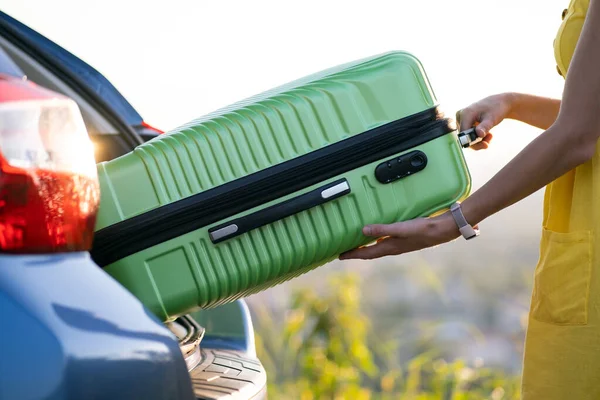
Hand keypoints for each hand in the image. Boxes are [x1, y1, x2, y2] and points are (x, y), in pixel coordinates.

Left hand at [338, 212, 460, 259]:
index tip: (339, 256)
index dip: (352, 255)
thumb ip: (382, 229)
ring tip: (356, 242)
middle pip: (370, 252)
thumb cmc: (422, 229)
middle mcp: (393, 248)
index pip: (367, 254)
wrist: (444, 230)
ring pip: (377, 247)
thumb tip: (363, 230)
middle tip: (343, 250)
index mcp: (390, 247)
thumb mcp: (401, 228)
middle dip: (356, 252)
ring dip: (366, 246)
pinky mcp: (405, 239)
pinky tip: (377, 233)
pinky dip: (377, 239)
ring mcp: (399, 245)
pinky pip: (385, 241)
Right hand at [457, 93, 513, 149]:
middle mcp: (460, 116)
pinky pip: (468, 134)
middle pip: (464, 137)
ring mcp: (461, 119)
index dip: (472, 142)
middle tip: (488, 143)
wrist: (499, 102)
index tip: (485, 145)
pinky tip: (487, 134)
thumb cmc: (496, 109)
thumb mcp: (492, 118)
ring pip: (466, 137)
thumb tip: (479, 134)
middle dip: (477, 142)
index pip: (464, 134)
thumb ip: (485, 126)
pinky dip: (478, 137)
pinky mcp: (464, 122)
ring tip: (490, 136)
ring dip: (478, 140)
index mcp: (465, 113)